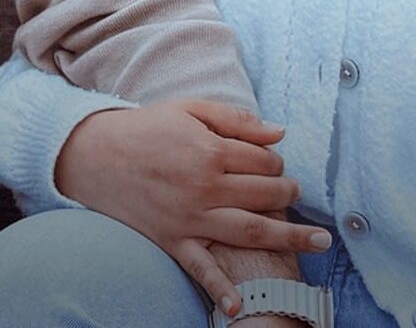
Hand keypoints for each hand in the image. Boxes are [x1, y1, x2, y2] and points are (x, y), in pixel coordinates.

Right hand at [55, 100, 331, 313]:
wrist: (96, 154)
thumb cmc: (147, 128)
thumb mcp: (189, 109)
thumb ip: (235, 119)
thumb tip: (280, 133)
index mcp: (210, 151)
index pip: (263, 159)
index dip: (276, 159)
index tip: (275, 160)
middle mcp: (206, 187)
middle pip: (265, 195)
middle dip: (288, 193)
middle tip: (294, 192)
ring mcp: (191, 218)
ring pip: (250, 232)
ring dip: (289, 237)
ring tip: (318, 242)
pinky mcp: (174, 240)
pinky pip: (202, 269)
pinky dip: (221, 290)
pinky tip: (241, 306)